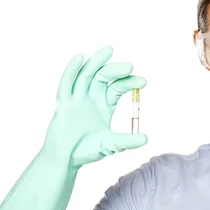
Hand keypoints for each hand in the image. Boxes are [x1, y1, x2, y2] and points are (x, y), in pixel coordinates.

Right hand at [41, 45, 147, 167]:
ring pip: (86, 75)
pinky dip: (72, 70)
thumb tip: (145, 138)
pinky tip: (80, 57)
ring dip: (96, 62)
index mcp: (104, 105)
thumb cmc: (86, 151)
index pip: (117, 87)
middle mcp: (91, 98)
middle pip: (103, 77)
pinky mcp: (64, 104)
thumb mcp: (110, 145)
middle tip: (130, 66)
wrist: (65, 159)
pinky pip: (67, 84)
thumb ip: (126, 141)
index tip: (142, 81)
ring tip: (109, 50)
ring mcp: (76, 99)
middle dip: (116, 70)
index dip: (129, 82)